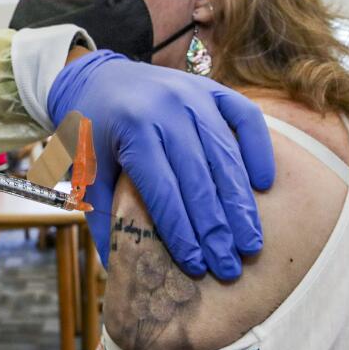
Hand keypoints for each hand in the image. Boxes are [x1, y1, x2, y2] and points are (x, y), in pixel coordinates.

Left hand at [49, 51, 274, 279]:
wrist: (96, 78)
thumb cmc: (91, 133)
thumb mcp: (86, 171)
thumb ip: (102, 216)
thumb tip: (120, 271)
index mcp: (131, 129)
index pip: (163, 190)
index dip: (181, 231)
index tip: (196, 265)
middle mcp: (167, 109)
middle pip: (199, 178)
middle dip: (216, 229)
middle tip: (230, 267)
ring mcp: (194, 95)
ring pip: (226, 155)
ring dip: (240, 204)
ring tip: (250, 243)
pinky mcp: (213, 89)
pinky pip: (246, 118)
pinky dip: (258, 151)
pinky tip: (263, 186)